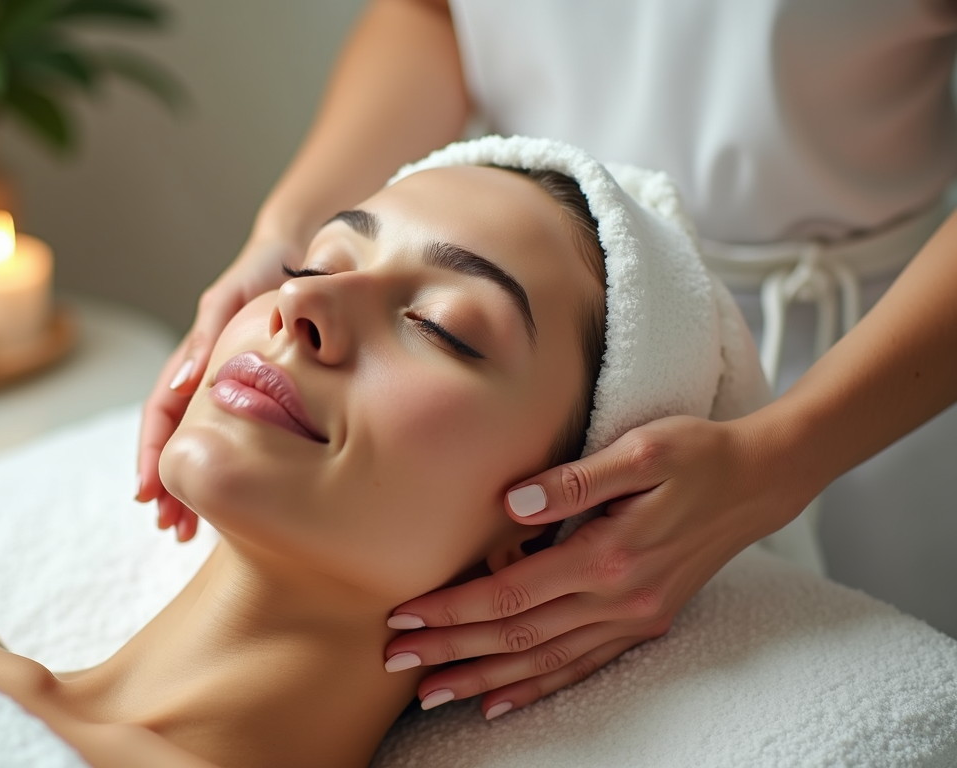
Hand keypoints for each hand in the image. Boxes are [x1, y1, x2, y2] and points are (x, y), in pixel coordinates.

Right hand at [135, 236, 305, 540]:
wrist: (307, 254)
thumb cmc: (267, 270)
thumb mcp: (232, 297)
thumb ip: (207, 334)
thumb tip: (183, 384)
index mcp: (195, 358)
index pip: (161, 413)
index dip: (152, 454)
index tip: (147, 493)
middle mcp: (208, 378)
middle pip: (177, 440)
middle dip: (167, 486)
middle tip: (168, 527)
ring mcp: (231, 389)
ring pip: (204, 446)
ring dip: (191, 488)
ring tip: (187, 531)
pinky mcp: (262, 395)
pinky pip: (237, 441)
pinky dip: (228, 471)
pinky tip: (233, 501)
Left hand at [381, 414, 806, 718]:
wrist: (762, 480)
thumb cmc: (698, 453)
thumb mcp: (641, 448)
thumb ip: (574, 480)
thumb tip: (509, 502)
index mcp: (609, 555)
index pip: (511, 593)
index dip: (454, 607)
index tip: (405, 614)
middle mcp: (619, 598)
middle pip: (518, 635)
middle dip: (452, 651)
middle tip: (396, 661)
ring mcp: (633, 617)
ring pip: (545, 661)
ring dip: (485, 679)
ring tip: (433, 692)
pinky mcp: (644, 622)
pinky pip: (582, 667)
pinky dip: (538, 688)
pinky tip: (501, 702)